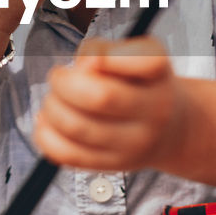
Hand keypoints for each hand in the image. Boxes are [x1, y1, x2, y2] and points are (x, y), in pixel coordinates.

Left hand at [34, 37, 187, 172]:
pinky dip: (47, 136)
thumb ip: (105, 50)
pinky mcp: (114, 164)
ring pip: (78, 128)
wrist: (169, 130)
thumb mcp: (133, 57)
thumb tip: (83, 65)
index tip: (92, 58)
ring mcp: (135, 143)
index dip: (108, 56)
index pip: (146, 61)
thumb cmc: (140, 85)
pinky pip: (69, 155)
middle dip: (64, 83)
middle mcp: (155, 111)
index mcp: (159, 75)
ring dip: (53, 108)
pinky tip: (47, 122)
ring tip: (53, 100)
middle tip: (58, 77)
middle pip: (101, 97)